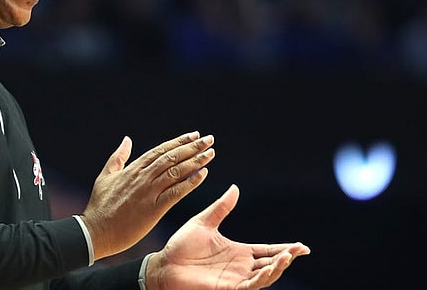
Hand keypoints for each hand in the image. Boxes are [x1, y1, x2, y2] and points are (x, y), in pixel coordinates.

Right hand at [81, 132, 214, 259]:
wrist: (95, 231)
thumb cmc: (99, 206)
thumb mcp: (105, 176)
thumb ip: (118, 157)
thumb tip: (127, 139)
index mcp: (132, 169)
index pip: (160, 150)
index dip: (178, 142)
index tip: (194, 135)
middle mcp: (142, 177)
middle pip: (171, 157)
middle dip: (192, 147)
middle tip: (209, 140)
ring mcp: (148, 192)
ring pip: (175, 171)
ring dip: (195, 161)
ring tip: (210, 153)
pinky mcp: (153, 209)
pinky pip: (175, 193)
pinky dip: (190, 182)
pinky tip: (202, 175)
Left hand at [145, 184, 310, 289]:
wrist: (164, 264)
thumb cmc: (181, 245)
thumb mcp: (204, 222)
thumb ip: (221, 207)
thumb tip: (235, 187)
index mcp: (238, 252)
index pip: (268, 250)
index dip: (285, 249)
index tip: (302, 246)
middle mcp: (240, 267)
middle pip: (271, 263)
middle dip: (287, 258)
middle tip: (299, 250)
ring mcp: (235, 279)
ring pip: (265, 277)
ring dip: (278, 268)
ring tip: (288, 257)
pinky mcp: (228, 288)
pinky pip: (250, 286)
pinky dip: (262, 278)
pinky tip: (269, 268)